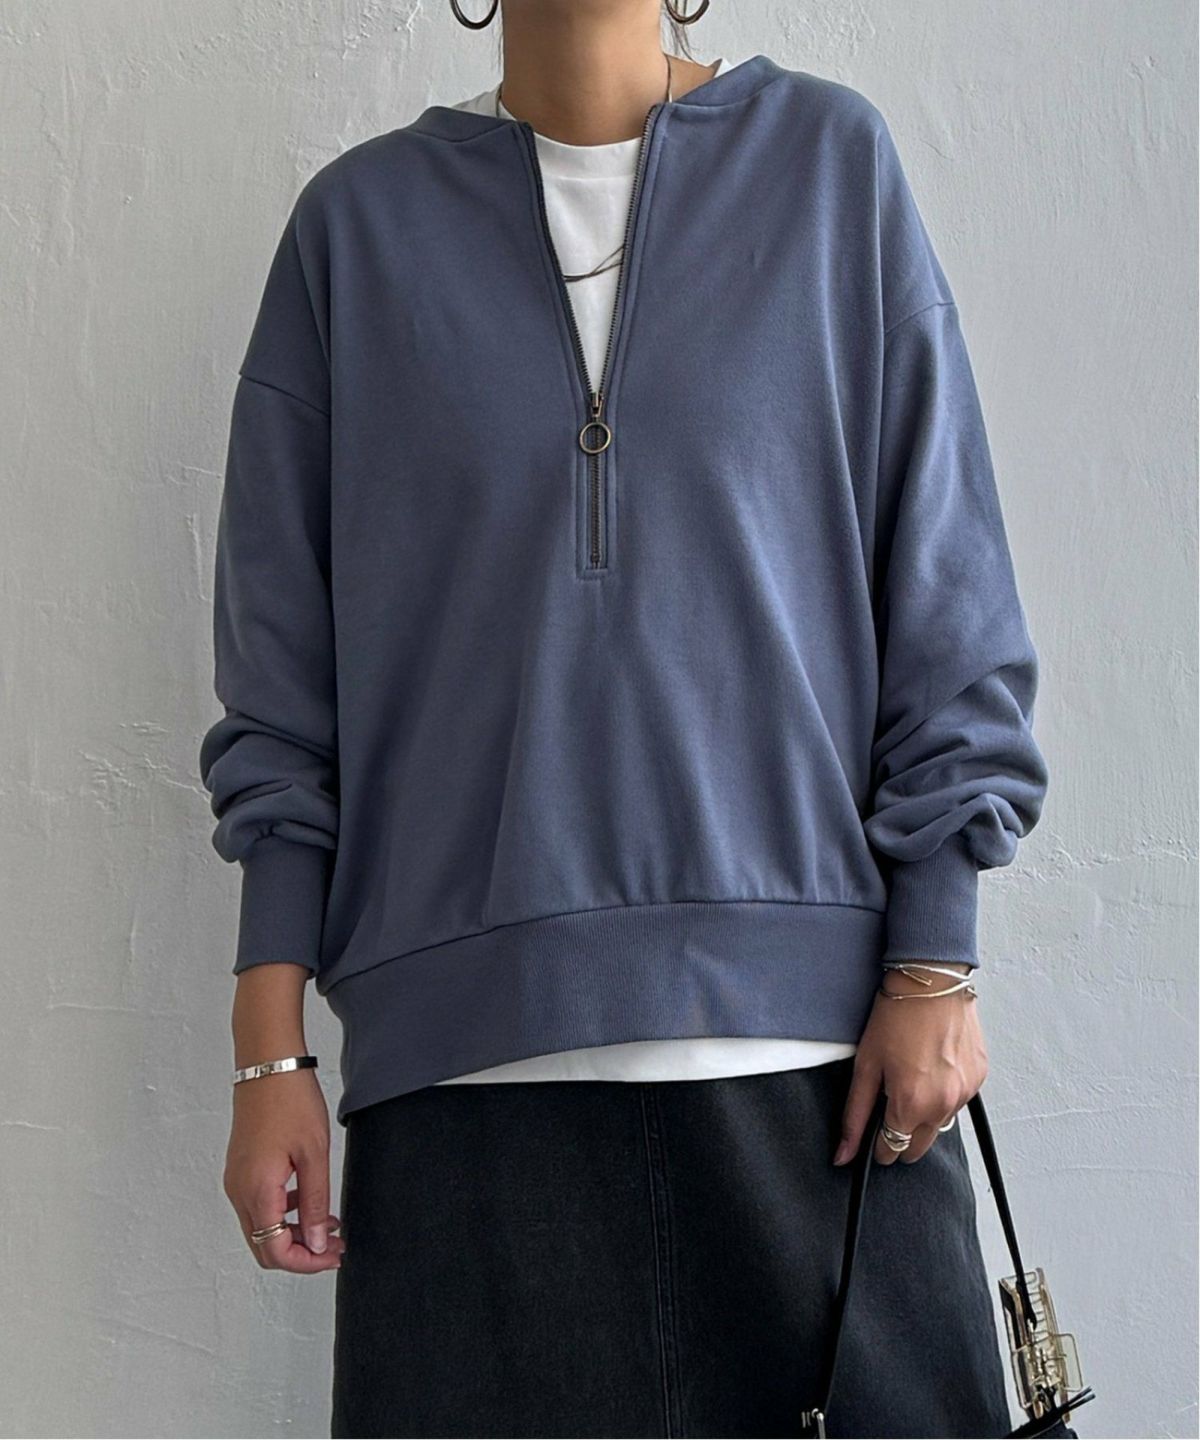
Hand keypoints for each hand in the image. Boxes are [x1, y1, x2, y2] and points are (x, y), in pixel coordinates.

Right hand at [223, 1066, 345, 1272]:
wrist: (268, 1064)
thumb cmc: (290, 1100)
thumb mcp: (315, 1154)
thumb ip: (316, 1203)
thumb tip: (318, 1243)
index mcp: (257, 1191)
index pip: (275, 1252)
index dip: (307, 1262)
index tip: (335, 1254)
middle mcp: (239, 1191)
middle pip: (264, 1246)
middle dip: (301, 1253)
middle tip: (336, 1245)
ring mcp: (237, 1180)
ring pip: (261, 1228)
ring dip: (294, 1234)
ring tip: (331, 1225)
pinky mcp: (241, 1169)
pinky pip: (259, 1206)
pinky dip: (284, 1214)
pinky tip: (312, 1202)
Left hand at [833, 962, 985, 1166]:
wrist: (932, 981)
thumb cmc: (896, 1016)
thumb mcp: (866, 1065)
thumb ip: (854, 1116)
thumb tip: (843, 1154)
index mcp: (911, 1104)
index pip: (891, 1150)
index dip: (878, 1145)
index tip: (873, 1137)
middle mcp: (943, 1104)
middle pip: (918, 1147)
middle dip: (901, 1137)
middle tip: (890, 1109)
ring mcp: (965, 1092)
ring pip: (940, 1125)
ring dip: (924, 1115)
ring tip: (912, 1080)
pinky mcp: (979, 1077)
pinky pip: (959, 1101)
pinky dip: (945, 1095)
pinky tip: (932, 1070)